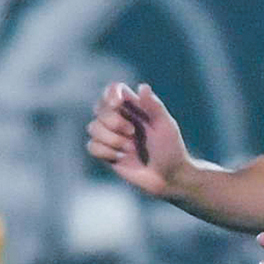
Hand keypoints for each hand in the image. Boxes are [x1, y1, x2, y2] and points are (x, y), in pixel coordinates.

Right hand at [86, 82, 191, 198]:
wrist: (170, 176)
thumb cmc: (172, 149)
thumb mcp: (166, 126)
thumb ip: (154, 106)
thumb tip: (143, 86)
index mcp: (134, 108)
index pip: (114, 90)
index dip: (110, 94)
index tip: (117, 103)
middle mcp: (120, 119)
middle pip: (98, 107)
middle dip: (112, 120)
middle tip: (132, 132)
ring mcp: (111, 136)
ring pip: (92, 127)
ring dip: (111, 138)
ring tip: (130, 148)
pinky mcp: (106, 153)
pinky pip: (91, 146)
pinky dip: (106, 151)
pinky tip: (121, 158)